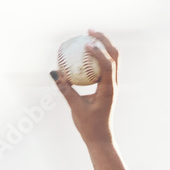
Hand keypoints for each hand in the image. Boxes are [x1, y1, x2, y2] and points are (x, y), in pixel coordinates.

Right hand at [52, 29, 117, 145]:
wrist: (100, 138)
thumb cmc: (88, 125)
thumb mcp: (75, 106)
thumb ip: (65, 89)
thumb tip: (54, 72)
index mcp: (108, 89)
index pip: (107, 65)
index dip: (98, 52)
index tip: (85, 43)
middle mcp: (113, 85)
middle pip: (114, 56)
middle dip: (104, 41)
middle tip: (89, 32)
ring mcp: (112, 85)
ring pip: (112, 60)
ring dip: (103, 46)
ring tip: (89, 36)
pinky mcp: (108, 87)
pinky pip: (104, 68)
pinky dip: (96, 58)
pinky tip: (84, 53)